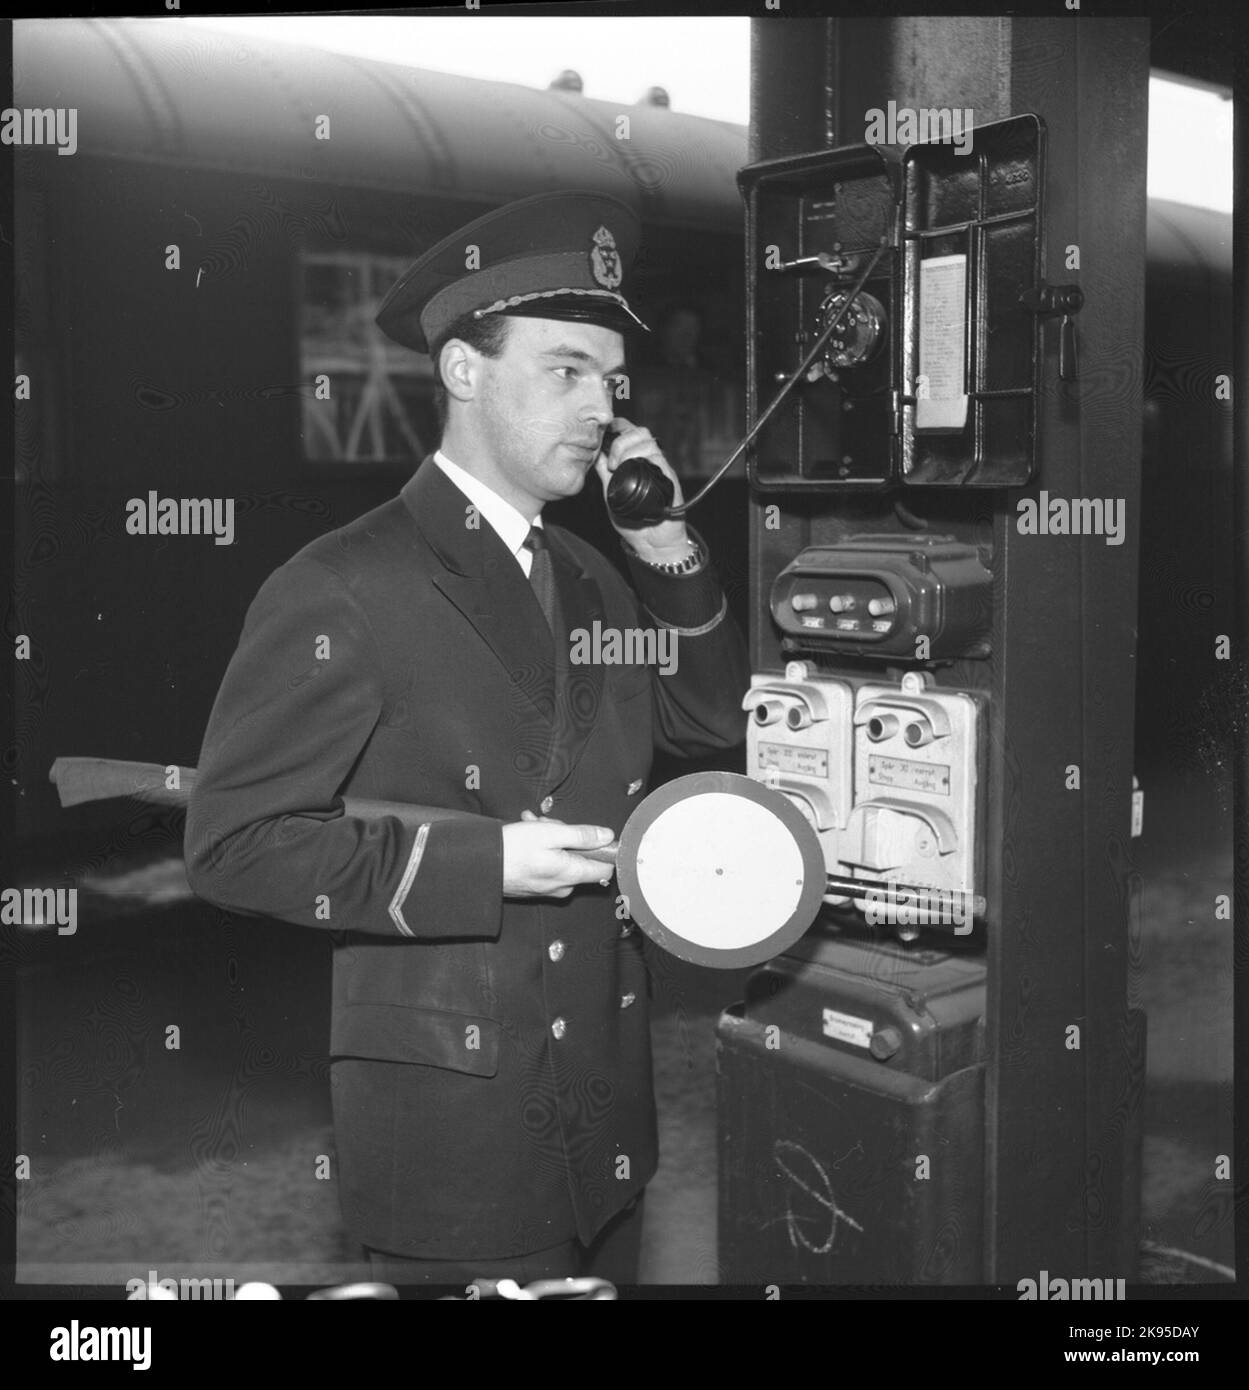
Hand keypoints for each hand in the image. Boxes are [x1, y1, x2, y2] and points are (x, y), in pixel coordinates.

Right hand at [502, 812, 615, 898]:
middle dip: (568, 837)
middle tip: (548, 824)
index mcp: (571, 874)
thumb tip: (607, 836)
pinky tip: (526, 835)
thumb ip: (583, 835)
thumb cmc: (514, 849)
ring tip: (532, 825)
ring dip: (551, 838)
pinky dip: (540, 849)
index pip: (606, 869)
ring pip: (562, 858)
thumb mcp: (551, 833)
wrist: (481, 865)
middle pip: (581, 859)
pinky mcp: (535, 887)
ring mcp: (548, 889)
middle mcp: (563, 886)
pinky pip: (548, 865)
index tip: (589, 834)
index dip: (602, 849)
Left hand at [594, 417, 691, 560]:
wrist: (653, 541)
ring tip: (618, 468)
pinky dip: (644, 461)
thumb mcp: (612, 491)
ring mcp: (661, 469)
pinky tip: (632, 474)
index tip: (605, 436)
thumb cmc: (634, 519)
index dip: (619, 427)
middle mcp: (651, 461)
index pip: (630, 431)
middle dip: (621, 440)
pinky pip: (659, 461)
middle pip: (640, 432)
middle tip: (611, 462)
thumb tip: (594, 455)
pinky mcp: (669, 479)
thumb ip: (604, 473)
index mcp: (637, 459)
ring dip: (629, 450)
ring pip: (648, 443)